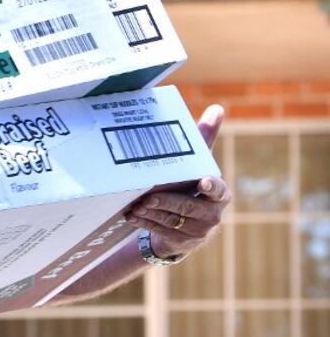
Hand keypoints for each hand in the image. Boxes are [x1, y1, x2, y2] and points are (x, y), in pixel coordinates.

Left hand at [126, 105, 232, 258]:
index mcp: (220, 194)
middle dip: (165, 201)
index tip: (202, 181)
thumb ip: (205, 138)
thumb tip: (217, 108)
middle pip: (186, 206)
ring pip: (171, 220)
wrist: (183, 223)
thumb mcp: (196, 164)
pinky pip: (162, 231)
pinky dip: (145, 222)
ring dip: (150, 212)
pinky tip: (131, 215)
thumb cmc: (189, 185)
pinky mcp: (183, 243)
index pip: (218, 190)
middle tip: (146, 196)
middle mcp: (213, 215)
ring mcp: (200, 232)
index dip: (211, 186)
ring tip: (134, 205)